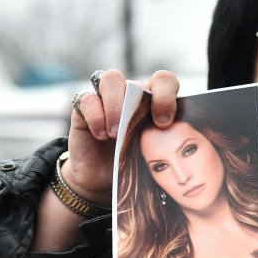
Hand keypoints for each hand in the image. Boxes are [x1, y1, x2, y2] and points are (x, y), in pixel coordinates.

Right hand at [65, 69, 180, 202]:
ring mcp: (106, 98)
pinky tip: (100, 135)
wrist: (101, 178)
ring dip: (115, 105)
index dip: (166, 95)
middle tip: (138, 126)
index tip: (164, 122)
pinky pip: (87, 99)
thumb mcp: (150, 152)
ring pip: (110, 79)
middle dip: (140, 100)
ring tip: (115, 133)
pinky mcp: (84, 108)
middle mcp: (129, 94)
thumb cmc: (131, 163)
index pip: (163, 81)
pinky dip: (95, 116)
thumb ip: (161, 139)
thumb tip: (173, 138)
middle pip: (136, 80)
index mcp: (150, 101)